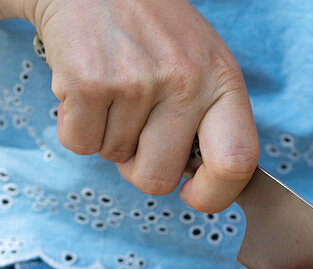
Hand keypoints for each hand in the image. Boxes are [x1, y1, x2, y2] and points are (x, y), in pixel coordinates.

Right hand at [27, 0, 258, 211]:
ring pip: (114, 159)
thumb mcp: (200, 64)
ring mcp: (137, 80)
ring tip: (111, 90)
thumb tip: (201, 183)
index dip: (213, 194)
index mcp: (223, 80)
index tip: (192, 193)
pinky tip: (87, 88)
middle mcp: (186, 80)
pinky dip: (75, 124)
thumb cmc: (151, 31)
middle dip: (138, 164)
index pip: (237, 162)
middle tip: (134, 125)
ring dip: (106, 135)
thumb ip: (209, 120)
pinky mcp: (90, 81)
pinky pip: (80, 143)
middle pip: (159, 178)